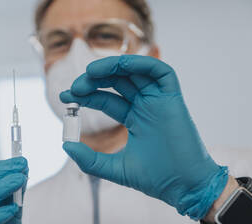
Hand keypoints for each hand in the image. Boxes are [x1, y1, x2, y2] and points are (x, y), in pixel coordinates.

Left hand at [60, 55, 227, 220]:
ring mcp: (158, 100)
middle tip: (74, 88)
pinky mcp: (173, 98)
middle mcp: (145, 106)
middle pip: (116, 82)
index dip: (86, 95)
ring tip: (89, 72)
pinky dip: (141, 64)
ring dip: (111, 67)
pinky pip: (160, 72)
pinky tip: (119, 66)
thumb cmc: (155, 178)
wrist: (185, 188)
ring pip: (134, 72)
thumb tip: (66, 146)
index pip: (106, 99)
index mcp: (134, 118)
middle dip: (93, 80)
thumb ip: (90, 160)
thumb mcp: (115, 168)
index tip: (65, 96)